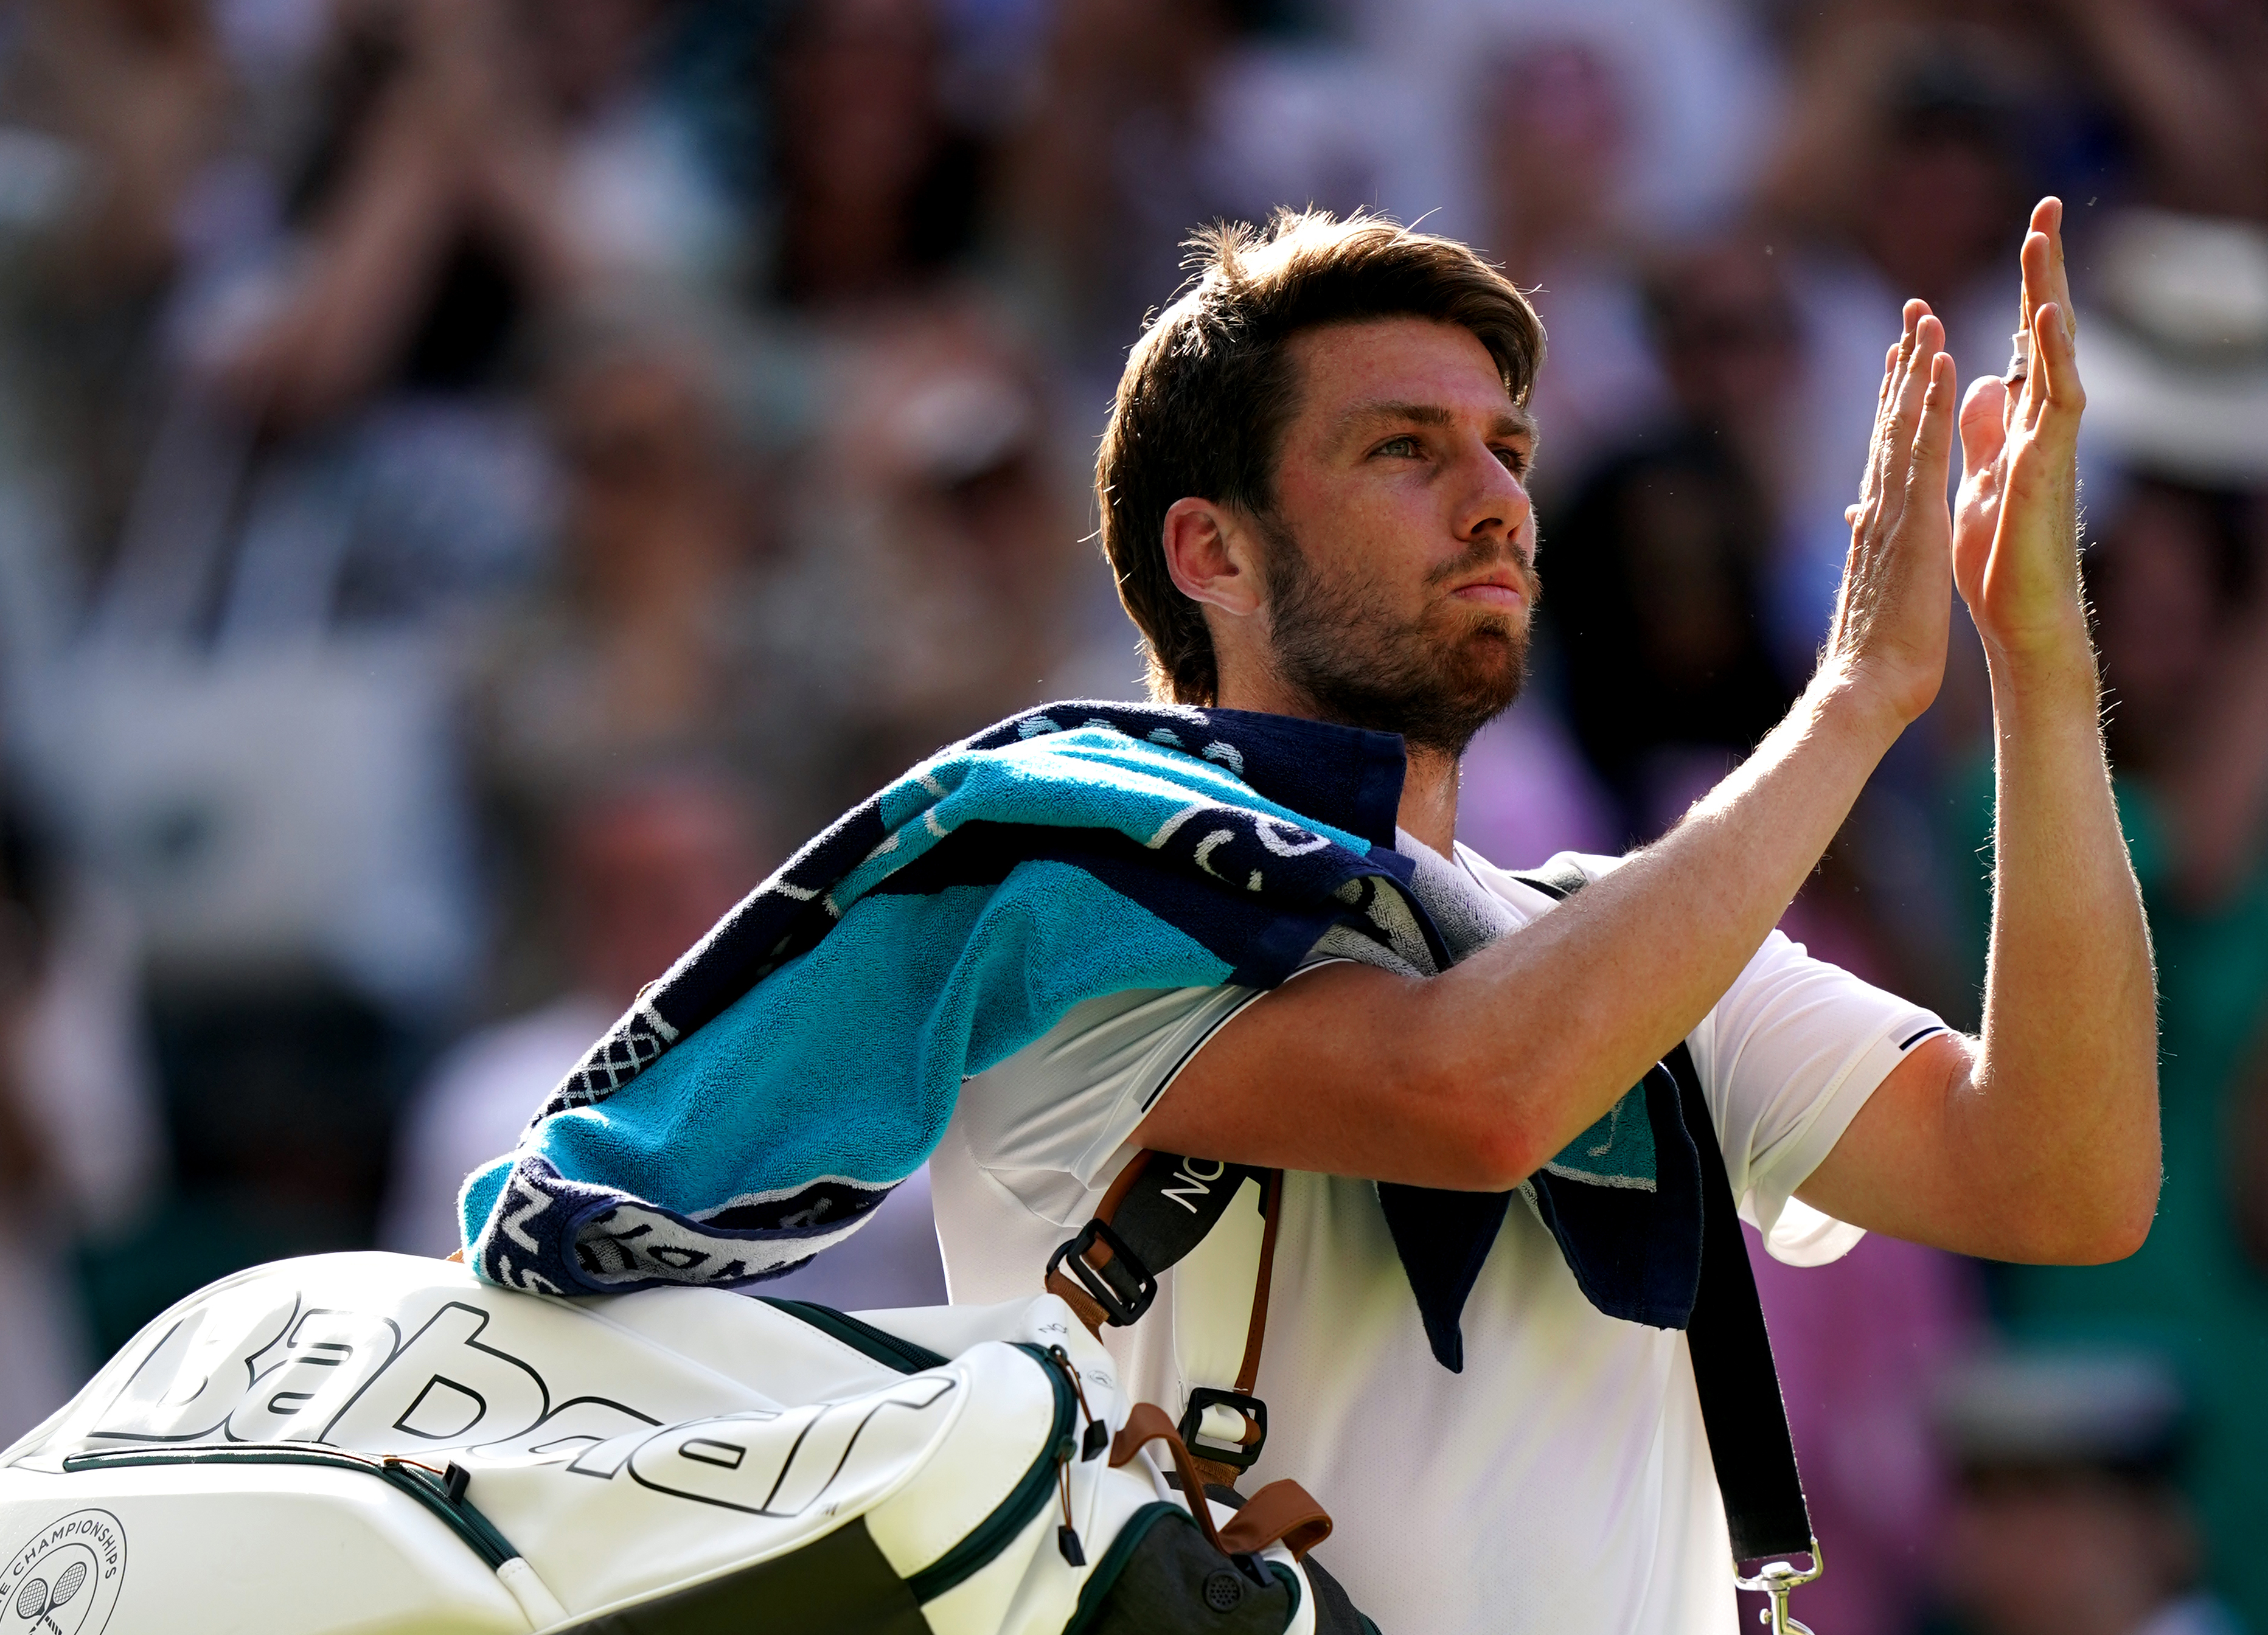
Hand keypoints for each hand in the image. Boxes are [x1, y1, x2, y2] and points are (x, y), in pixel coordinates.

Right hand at [1828, 299, 1958, 727]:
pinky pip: (1922, 449)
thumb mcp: (1875, 588)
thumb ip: (1867, 547)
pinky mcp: (1912, 521)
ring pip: (1902, 425)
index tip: (1905, 361)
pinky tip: (1940, 365)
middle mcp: (1879, 509)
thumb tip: (1856, 518)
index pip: (1887, 453)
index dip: (1896, 404)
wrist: (1863, 687)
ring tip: (1926, 321)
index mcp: (1877, 526)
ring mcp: (1893, 511)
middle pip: (1889, 425)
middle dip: (1902, 369)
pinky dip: (1930, 404)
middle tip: (1913, 316)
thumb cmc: (1874, 654)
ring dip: (1915, 370)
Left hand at [1954, 198, 2090, 666]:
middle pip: (2044, 330)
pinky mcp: (2050, 464)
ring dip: (2047, 291)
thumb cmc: (1998, 556)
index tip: (2023, 238)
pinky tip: (2046, 315)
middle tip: (2043, 207)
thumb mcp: (1979, 477)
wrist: (2013, 615)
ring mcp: (2051, 440)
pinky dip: (2053, 355)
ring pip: (2056, 350)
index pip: (2022, 342)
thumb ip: (1983, 432)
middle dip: (2043, 270)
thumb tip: (1980, 384)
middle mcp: (2042, 422)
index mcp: (2019, 423)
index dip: (2020, 291)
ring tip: (2040, 235)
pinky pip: (2059, 399)